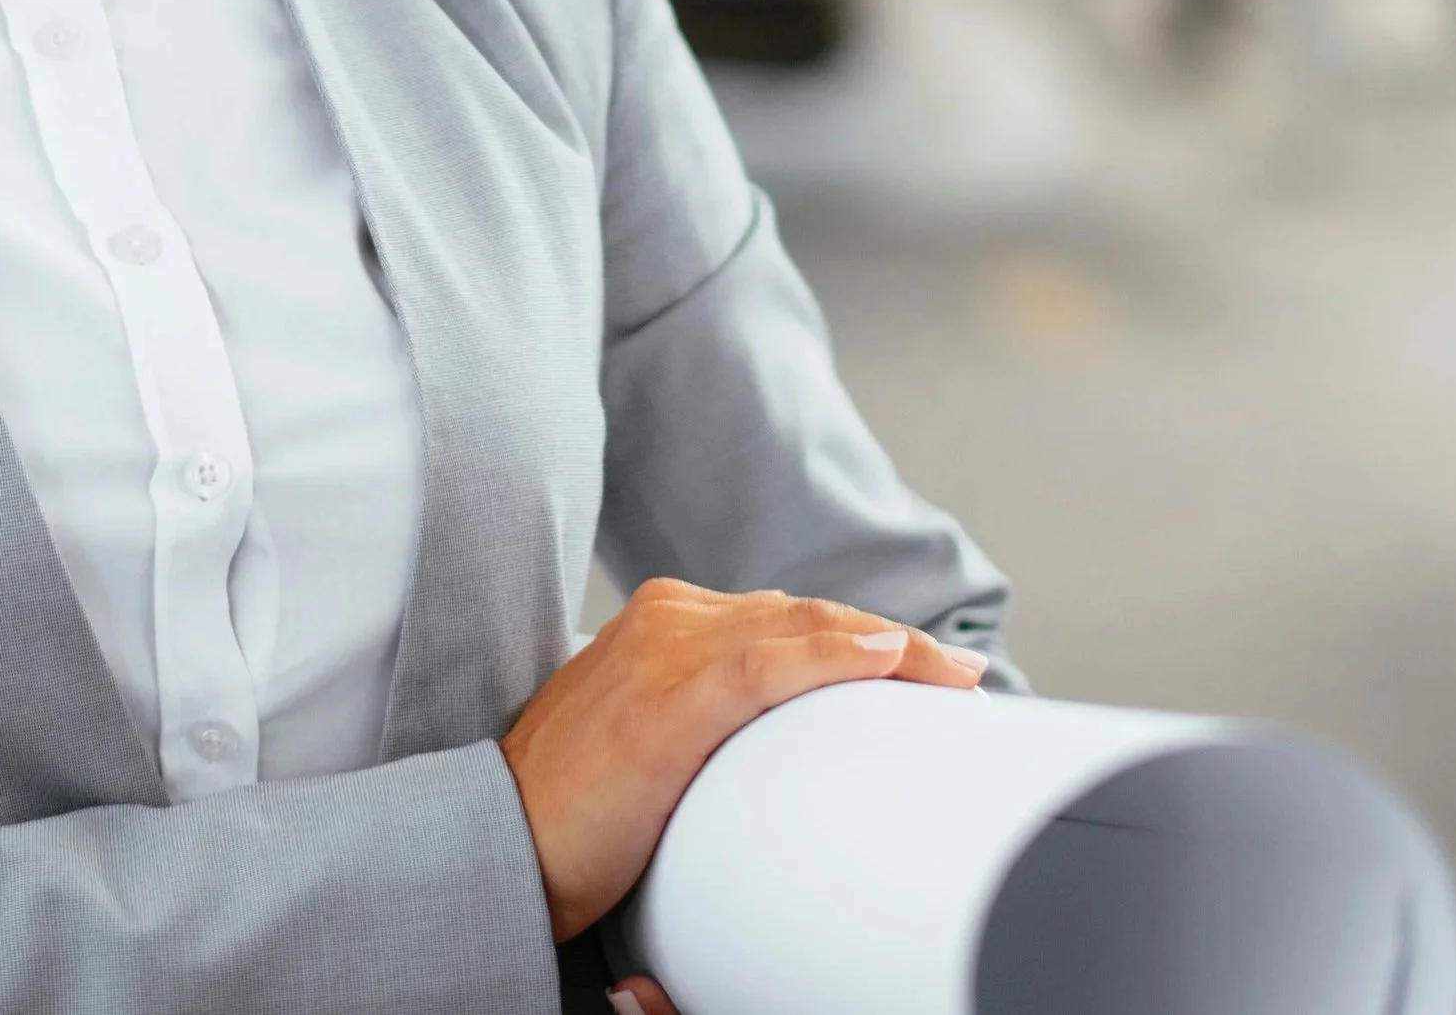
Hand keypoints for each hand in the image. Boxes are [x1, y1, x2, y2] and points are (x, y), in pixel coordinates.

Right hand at [499, 579, 988, 954]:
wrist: (500, 839)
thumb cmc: (575, 807)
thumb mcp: (653, 740)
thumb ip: (713, 715)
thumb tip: (791, 737)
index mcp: (663, 621)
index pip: (785, 617)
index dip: (859, 636)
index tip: (920, 666)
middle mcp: (666, 617)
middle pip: (802, 616)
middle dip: (886, 642)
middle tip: (955, 674)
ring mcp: (666, 650)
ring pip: (796, 628)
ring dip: (882, 647)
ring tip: (946, 674)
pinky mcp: (667, 698)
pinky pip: (767, 664)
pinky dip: (830, 656)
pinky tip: (882, 659)